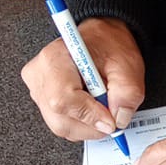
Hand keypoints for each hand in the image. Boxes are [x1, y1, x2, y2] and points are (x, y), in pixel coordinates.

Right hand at [21, 17, 144, 140]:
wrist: (100, 38)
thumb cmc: (109, 45)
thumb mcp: (128, 65)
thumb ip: (126, 94)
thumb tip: (118, 120)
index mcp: (55, 58)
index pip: (62, 100)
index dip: (89, 116)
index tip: (111, 120)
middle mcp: (40, 74)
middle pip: (60, 119)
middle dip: (92, 124)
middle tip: (111, 113)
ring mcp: (37, 88)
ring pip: (61, 126)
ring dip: (88, 124)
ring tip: (101, 105)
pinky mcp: (41, 98)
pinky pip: (61, 122)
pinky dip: (81, 122)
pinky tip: (91, 106)